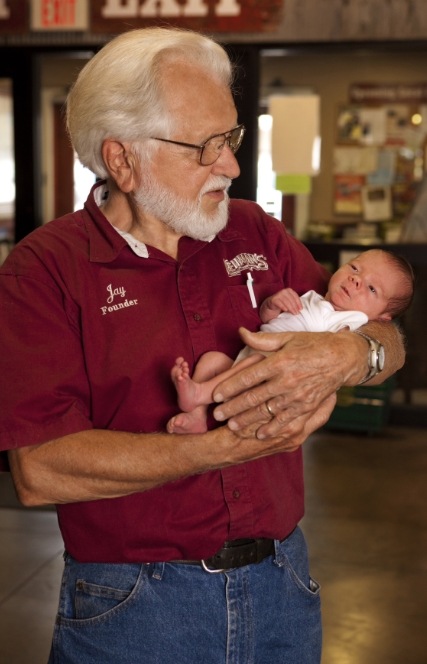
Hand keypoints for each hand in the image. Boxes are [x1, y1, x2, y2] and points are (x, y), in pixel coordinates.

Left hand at [213, 327, 364, 439]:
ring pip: (267, 411)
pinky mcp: (307, 405)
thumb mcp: (288, 337)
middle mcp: (287, 380)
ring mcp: (297, 395)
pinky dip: (272, 429)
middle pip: (254, 397)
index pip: (248, 377)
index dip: (230, 387)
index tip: (216, 395)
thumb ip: (262, 339)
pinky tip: (260, 434)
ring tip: (232, 426)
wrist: (343, 357)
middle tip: (217, 415)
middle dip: (233, 408)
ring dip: (247, 420)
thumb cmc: (314, 344)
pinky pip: (286, 420)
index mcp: (280, 361)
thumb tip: (240, 332)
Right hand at [260, 288, 301, 321]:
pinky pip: (279, 303)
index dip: (299, 303)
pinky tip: (286, 310)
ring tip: (293, 313)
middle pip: (291, 299)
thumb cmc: (282, 303)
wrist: (271, 304)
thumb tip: (300, 309)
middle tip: (297, 313)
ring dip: (291, 308)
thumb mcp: (289, 301)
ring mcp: (278, 294)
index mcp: (289, 290)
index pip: (295, 296)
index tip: (301, 309)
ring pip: (286, 301)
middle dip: (295, 307)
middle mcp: (284, 291)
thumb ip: (294, 303)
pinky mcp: (273, 299)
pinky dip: (283, 307)